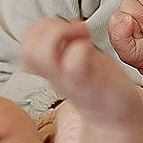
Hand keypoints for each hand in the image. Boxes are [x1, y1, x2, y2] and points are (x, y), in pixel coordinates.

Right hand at [20, 18, 142, 124]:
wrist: (117, 118)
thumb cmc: (100, 85)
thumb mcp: (77, 63)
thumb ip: (65, 46)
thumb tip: (60, 25)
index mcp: (51, 69)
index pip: (25, 47)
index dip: (38, 29)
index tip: (63, 27)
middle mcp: (56, 75)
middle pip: (28, 50)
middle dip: (46, 28)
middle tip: (71, 29)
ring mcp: (71, 79)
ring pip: (43, 54)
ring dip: (59, 33)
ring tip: (80, 34)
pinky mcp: (90, 81)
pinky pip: (74, 62)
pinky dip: (81, 46)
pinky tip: (93, 46)